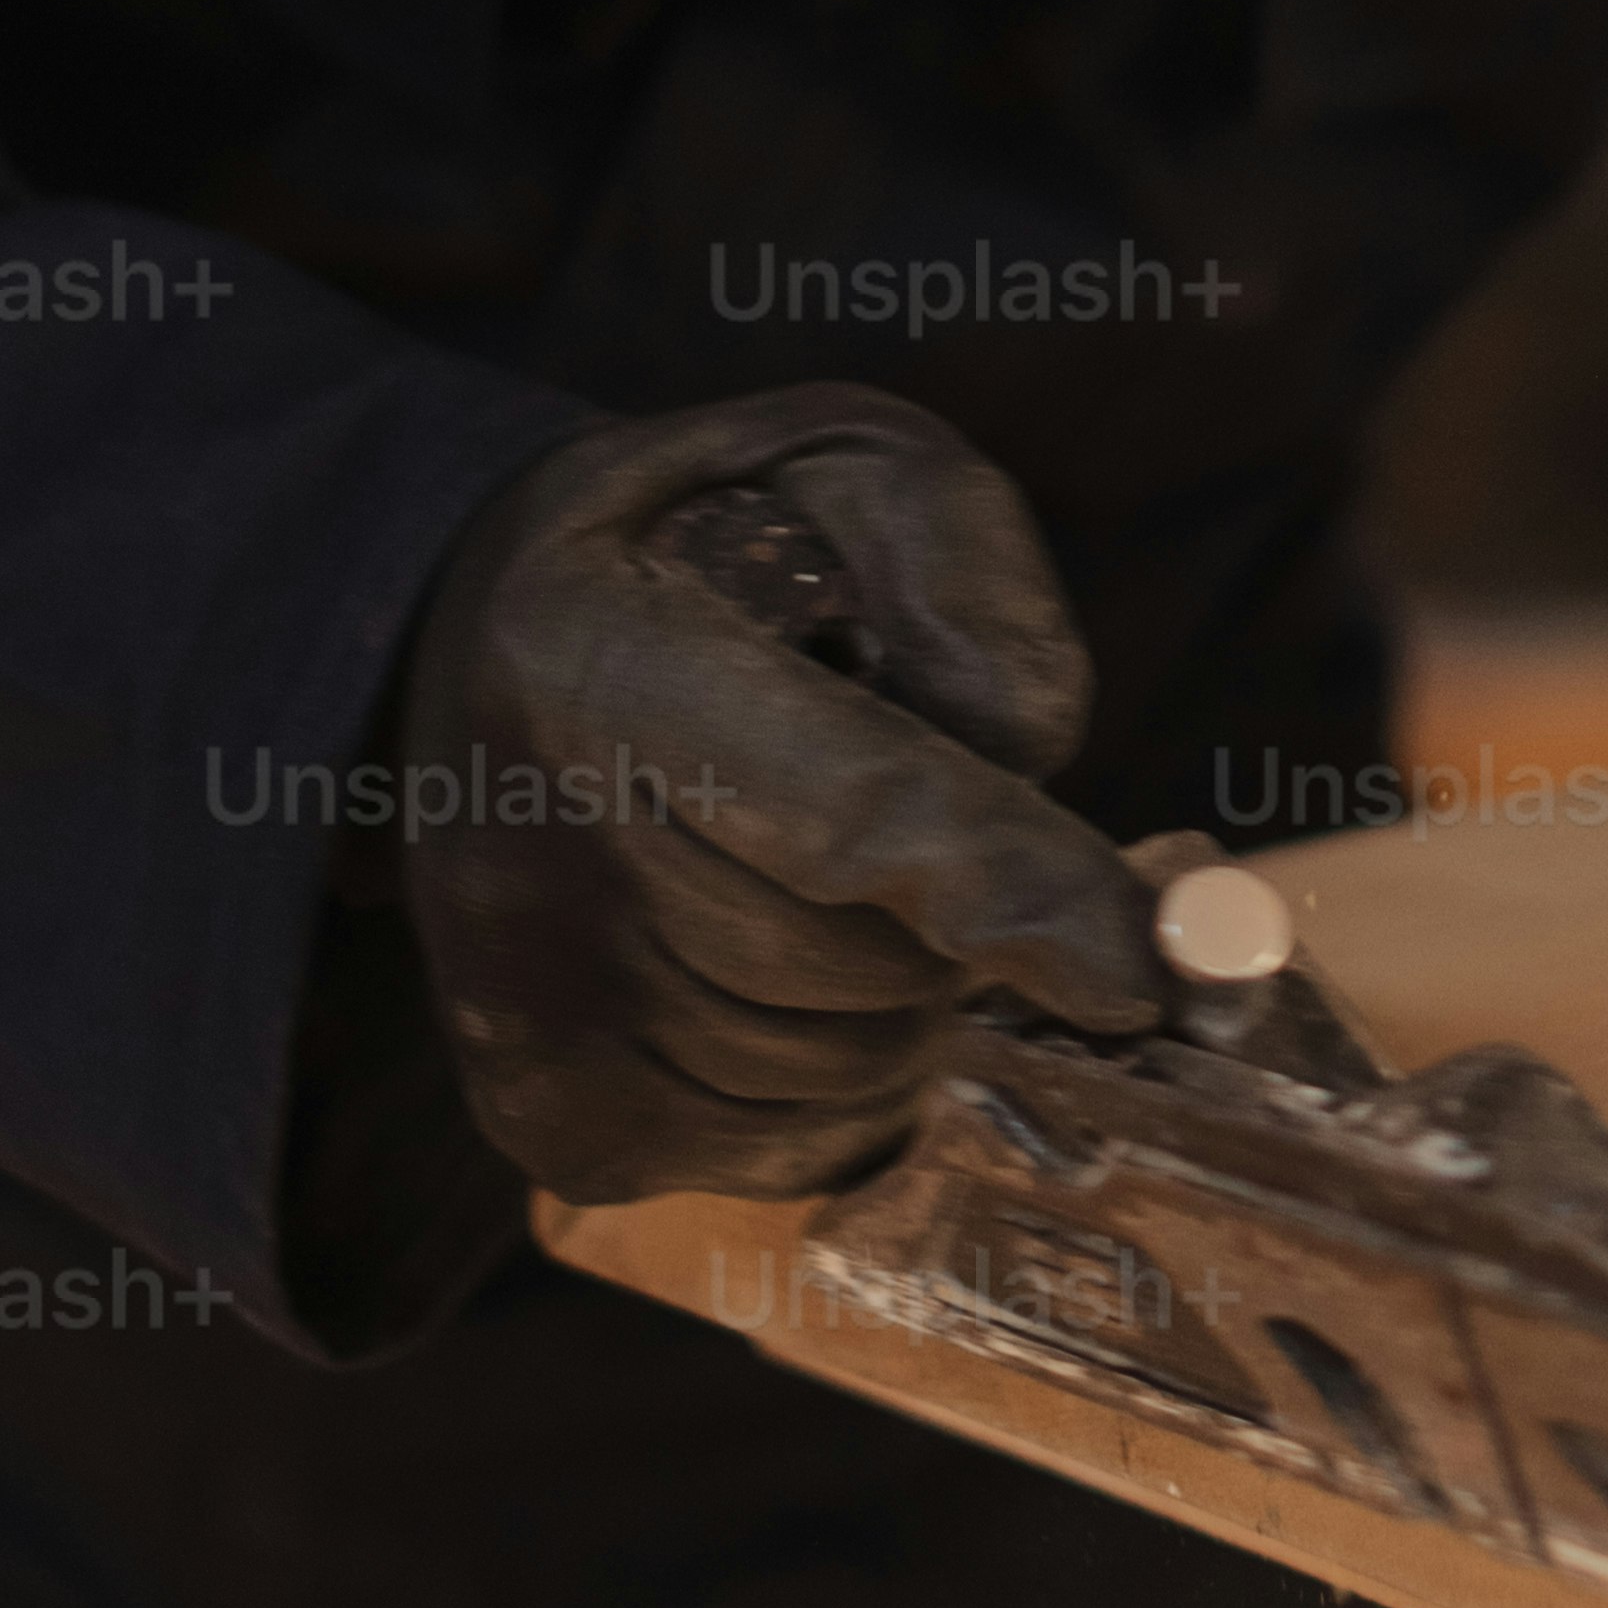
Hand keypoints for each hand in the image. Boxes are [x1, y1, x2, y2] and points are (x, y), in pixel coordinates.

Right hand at [391, 384, 1164, 1206]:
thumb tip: (1029, 760)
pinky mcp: (560, 1126)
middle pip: (871, 964)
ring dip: (903, 991)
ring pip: (850, 1070)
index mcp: (593, 663)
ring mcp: (536, 1021)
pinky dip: (847, 1070)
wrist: (471, 644)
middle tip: (908, 807)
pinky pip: (800, 1144)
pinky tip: (786, 958)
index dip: (1002, 887)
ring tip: (822, 866)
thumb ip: (958, 575)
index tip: (1137, 968)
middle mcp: (534, 866)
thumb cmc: (701, 541)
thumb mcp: (838, 462)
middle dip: (954, 909)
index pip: (843, 807)